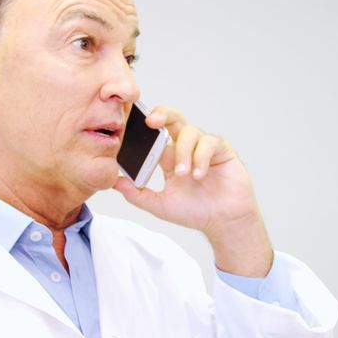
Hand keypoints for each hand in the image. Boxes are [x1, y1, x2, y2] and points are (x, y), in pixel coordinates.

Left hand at [113, 106, 272, 276]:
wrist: (224, 223)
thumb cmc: (196, 212)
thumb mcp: (160, 205)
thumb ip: (137, 194)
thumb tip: (114, 182)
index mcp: (169, 157)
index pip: (155, 134)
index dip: (145, 127)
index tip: (132, 126)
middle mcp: (186, 147)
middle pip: (173, 118)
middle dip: (162, 115)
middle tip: (151, 122)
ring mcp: (204, 147)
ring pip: (190, 132)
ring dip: (183, 152)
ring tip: (183, 174)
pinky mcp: (222, 150)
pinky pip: (209, 143)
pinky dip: (201, 157)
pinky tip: (199, 174)